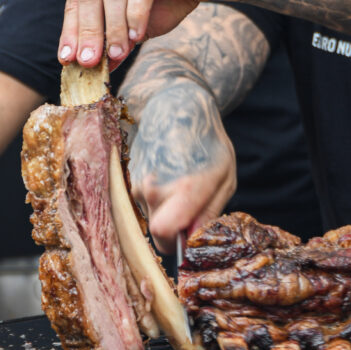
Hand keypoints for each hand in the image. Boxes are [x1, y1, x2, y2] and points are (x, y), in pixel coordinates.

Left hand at [57, 0, 239, 68]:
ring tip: (118, 53)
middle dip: (87, 31)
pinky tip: (137, 35)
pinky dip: (136, 15)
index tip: (67, 60)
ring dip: (114, 27)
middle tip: (89, 62)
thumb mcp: (136, 20)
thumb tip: (95, 67)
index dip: (70, 30)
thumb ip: (114, 37)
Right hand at [125, 83, 236, 254]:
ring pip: (149, 215)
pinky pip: (141, 201)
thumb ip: (209, 214)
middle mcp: (154, 188)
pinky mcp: (126, 178)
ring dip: (163, 207)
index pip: (165, 238)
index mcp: (184, 189)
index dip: (177, 241)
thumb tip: (191, 242)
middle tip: (189, 201)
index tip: (189, 231)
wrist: (174, 107)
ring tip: (176, 179)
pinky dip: (153, 195)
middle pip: (158, 231)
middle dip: (173, 225)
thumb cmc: (207, 143)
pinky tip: (164, 173)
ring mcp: (136, 182)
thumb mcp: (225, 179)